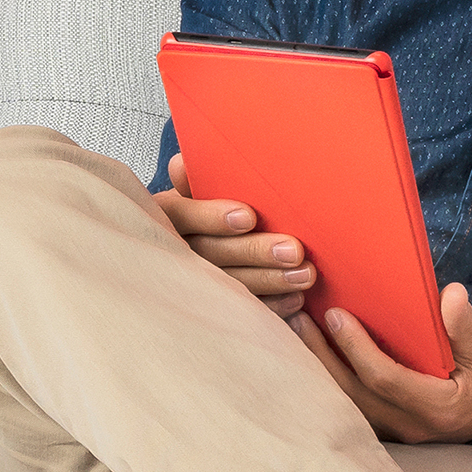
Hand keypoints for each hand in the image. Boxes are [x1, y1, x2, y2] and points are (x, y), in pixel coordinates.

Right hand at [152, 152, 315, 317]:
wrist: (197, 241)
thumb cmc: (208, 207)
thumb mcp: (200, 188)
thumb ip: (197, 178)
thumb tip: (180, 162)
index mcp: (165, 214)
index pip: (182, 215)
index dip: (212, 217)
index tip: (248, 217)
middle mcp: (173, 249)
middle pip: (212, 253)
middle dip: (255, 252)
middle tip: (295, 250)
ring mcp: (191, 282)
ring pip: (229, 284)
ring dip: (270, 280)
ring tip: (306, 275)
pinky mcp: (214, 306)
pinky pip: (241, 310)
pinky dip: (270, 308)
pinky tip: (297, 302)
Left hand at [289, 282, 471, 443]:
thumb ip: (464, 325)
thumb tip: (450, 294)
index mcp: (436, 406)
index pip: (385, 378)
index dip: (357, 348)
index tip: (337, 315)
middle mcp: (408, 425)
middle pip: (352, 393)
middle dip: (323, 355)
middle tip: (300, 318)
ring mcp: (392, 431)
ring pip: (344, 401)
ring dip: (319, 366)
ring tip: (299, 331)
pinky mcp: (383, 427)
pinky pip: (348, 403)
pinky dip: (329, 377)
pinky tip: (316, 352)